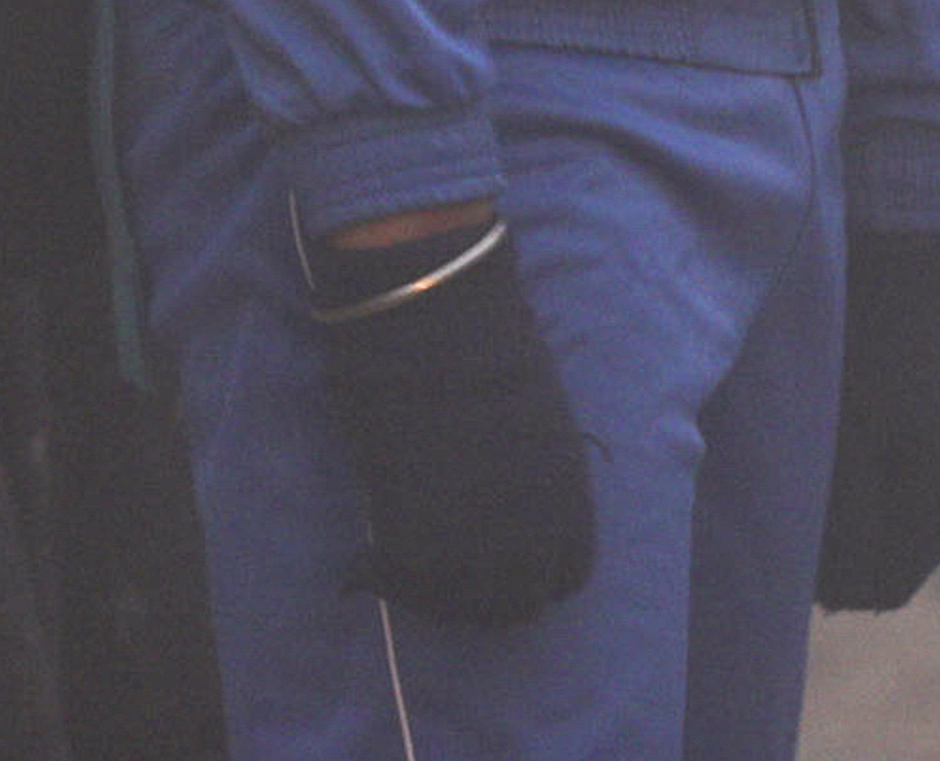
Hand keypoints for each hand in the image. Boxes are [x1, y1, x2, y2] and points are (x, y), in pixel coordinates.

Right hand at [313, 212, 596, 624]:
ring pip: (460, 608)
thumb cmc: (487, 350)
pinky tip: (368, 556)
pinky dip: (385, 578)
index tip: (500, 556)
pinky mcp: (417, 548)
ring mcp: (477, 552)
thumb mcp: (539, 427)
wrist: (436, 330)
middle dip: (483, 592)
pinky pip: (403, 586)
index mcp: (572, 504)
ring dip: (434, 593)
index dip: (532, 569)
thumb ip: (530, 480)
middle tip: (446, 570)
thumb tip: (500, 496)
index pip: (568, 575)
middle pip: (517, 606)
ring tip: (404, 565)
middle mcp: (535, 542)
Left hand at [816, 228, 939, 609]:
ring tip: (798, 444)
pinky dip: (864, 449)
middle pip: (890, 542)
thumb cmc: (873, 340)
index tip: (775, 534)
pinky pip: (900, 451)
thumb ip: (844, 527)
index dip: (824, 579)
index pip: (883, 585)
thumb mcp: (847, 442)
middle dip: (836, 534)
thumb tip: (835, 594)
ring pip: (892, 495)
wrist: (917, 233)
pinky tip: (829, 408)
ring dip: (848, 488)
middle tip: (778, 490)